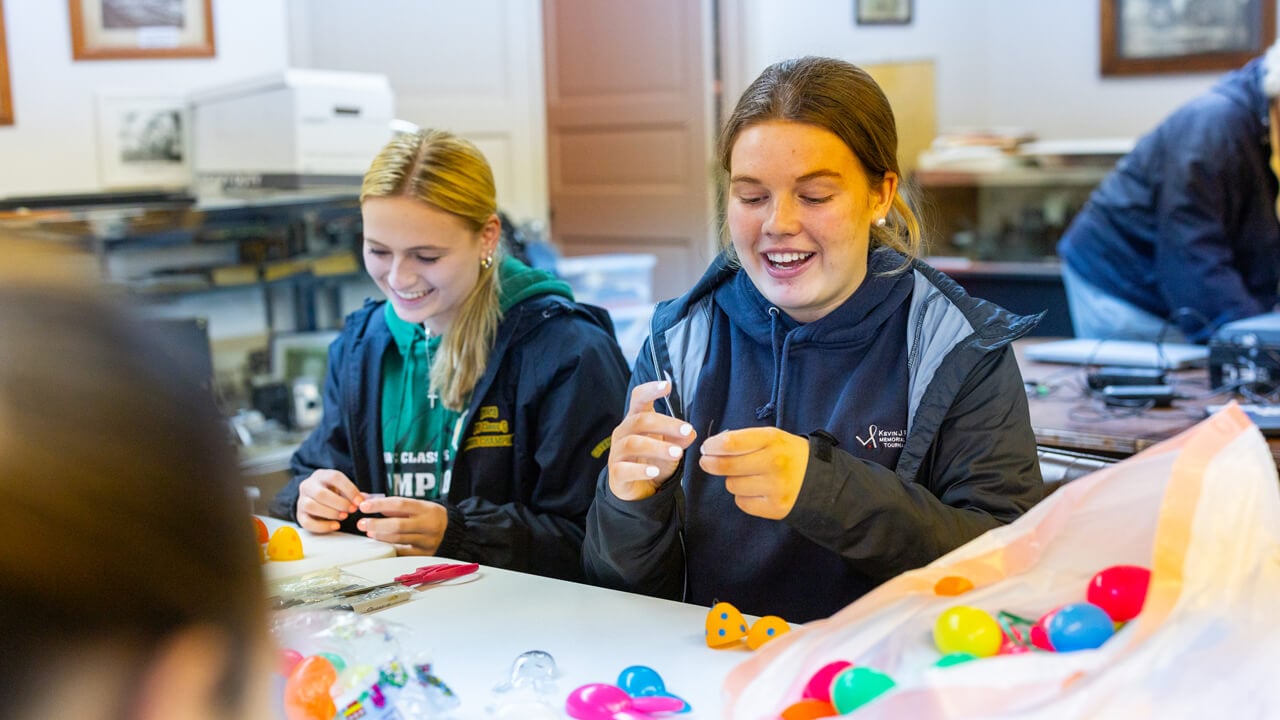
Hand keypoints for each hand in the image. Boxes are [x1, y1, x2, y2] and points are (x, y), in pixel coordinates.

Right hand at [296, 469, 362, 532]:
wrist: (314, 497)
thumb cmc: (332, 492)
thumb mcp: (341, 488)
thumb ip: (351, 494)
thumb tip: (361, 501)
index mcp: (321, 475)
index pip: (334, 477)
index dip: (349, 490)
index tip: (359, 501)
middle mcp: (308, 485)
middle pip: (321, 494)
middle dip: (340, 503)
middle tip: (352, 510)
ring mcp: (301, 500)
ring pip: (311, 506)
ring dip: (331, 513)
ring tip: (344, 516)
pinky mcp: (299, 515)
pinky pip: (307, 523)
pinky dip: (323, 526)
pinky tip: (336, 526)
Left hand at [355, 496, 448, 555]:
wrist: (452, 531)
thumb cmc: (429, 516)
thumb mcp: (416, 506)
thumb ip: (392, 504)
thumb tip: (365, 499)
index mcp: (426, 508)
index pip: (400, 504)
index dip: (380, 505)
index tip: (364, 506)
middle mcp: (428, 524)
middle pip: (398, 525)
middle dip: (376, 524)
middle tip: (361, 523)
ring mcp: (427, 541)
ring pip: (398, 539)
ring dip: (380, 536)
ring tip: (369, 532)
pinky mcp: (424, 554)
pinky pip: (403, 552)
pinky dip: (389, 547)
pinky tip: (380, 543)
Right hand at [606, 380, 697, 500]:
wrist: (638, 489)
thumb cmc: (652, 460)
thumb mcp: (670, 447)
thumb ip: (679, 438)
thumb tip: (691, 432)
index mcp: (636, 419)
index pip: (638, 398)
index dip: (651, 390)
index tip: (667, 386)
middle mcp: (624, 432)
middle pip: (640, 420)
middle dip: (666, 424)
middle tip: (687, 430)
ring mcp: (617, 452)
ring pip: (633, 443)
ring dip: (657, 447)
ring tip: (678, 454)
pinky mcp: (616, 473)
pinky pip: (625, 469)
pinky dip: (640, 470)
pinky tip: (654, 472)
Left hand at [699, 427, 808, 518]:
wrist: (820, 479)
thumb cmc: (788, 455)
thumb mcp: (771, 437)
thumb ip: (743, 440)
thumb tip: (710, 449)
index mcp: (772, 440)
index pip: (730, 443)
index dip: (712, 446)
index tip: (706, 448)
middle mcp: (774, 463)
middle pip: (726, 466)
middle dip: (711, 463)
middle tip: (708, 461)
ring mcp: (776, 487)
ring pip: (732, 485)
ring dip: (733, 481)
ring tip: (748, 476)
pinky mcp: (776, 508)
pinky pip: (742, 503)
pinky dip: (744, 497)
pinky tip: (756, 490)